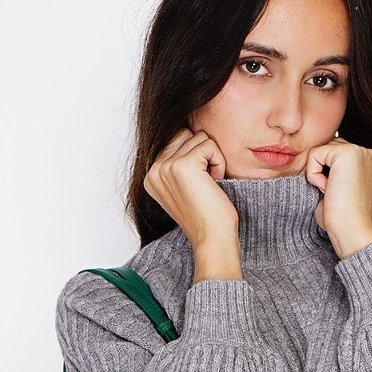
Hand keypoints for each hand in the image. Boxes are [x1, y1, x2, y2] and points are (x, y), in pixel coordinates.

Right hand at [144, 129, 238, 249]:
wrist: (212, 238)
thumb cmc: (206, 217)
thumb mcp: (184, 187)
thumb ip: (178, 163)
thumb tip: (188, 133)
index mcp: (152, 176)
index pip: (176, 140)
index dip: (195, 157)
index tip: (198, 184)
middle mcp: (154, 170)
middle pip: (186, 134)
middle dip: (203, 154)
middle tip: (206, 183)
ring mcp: (166, 167)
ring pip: (198, 137)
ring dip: (212, 158)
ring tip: (209, 184)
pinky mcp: (183, 165)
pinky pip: (209, 145)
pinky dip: (219, 162)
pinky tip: (215, 182)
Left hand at [304, 135, 371, 258]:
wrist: (353, 233)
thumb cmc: (343, 220)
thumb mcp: (337, 190)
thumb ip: (330, 170)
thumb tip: (312, 160)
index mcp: (369, 163)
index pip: (335, 154)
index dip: (326, 173)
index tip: (336, 195)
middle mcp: (368, 154)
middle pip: (328, 148)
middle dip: (321, 170)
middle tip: (332, 195)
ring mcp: (360, 151)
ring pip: (321, 150)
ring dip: (318, 172)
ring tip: (331, 192)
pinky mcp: (348, 153)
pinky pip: (314, 154)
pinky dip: (313, 174)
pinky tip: (327, 190)